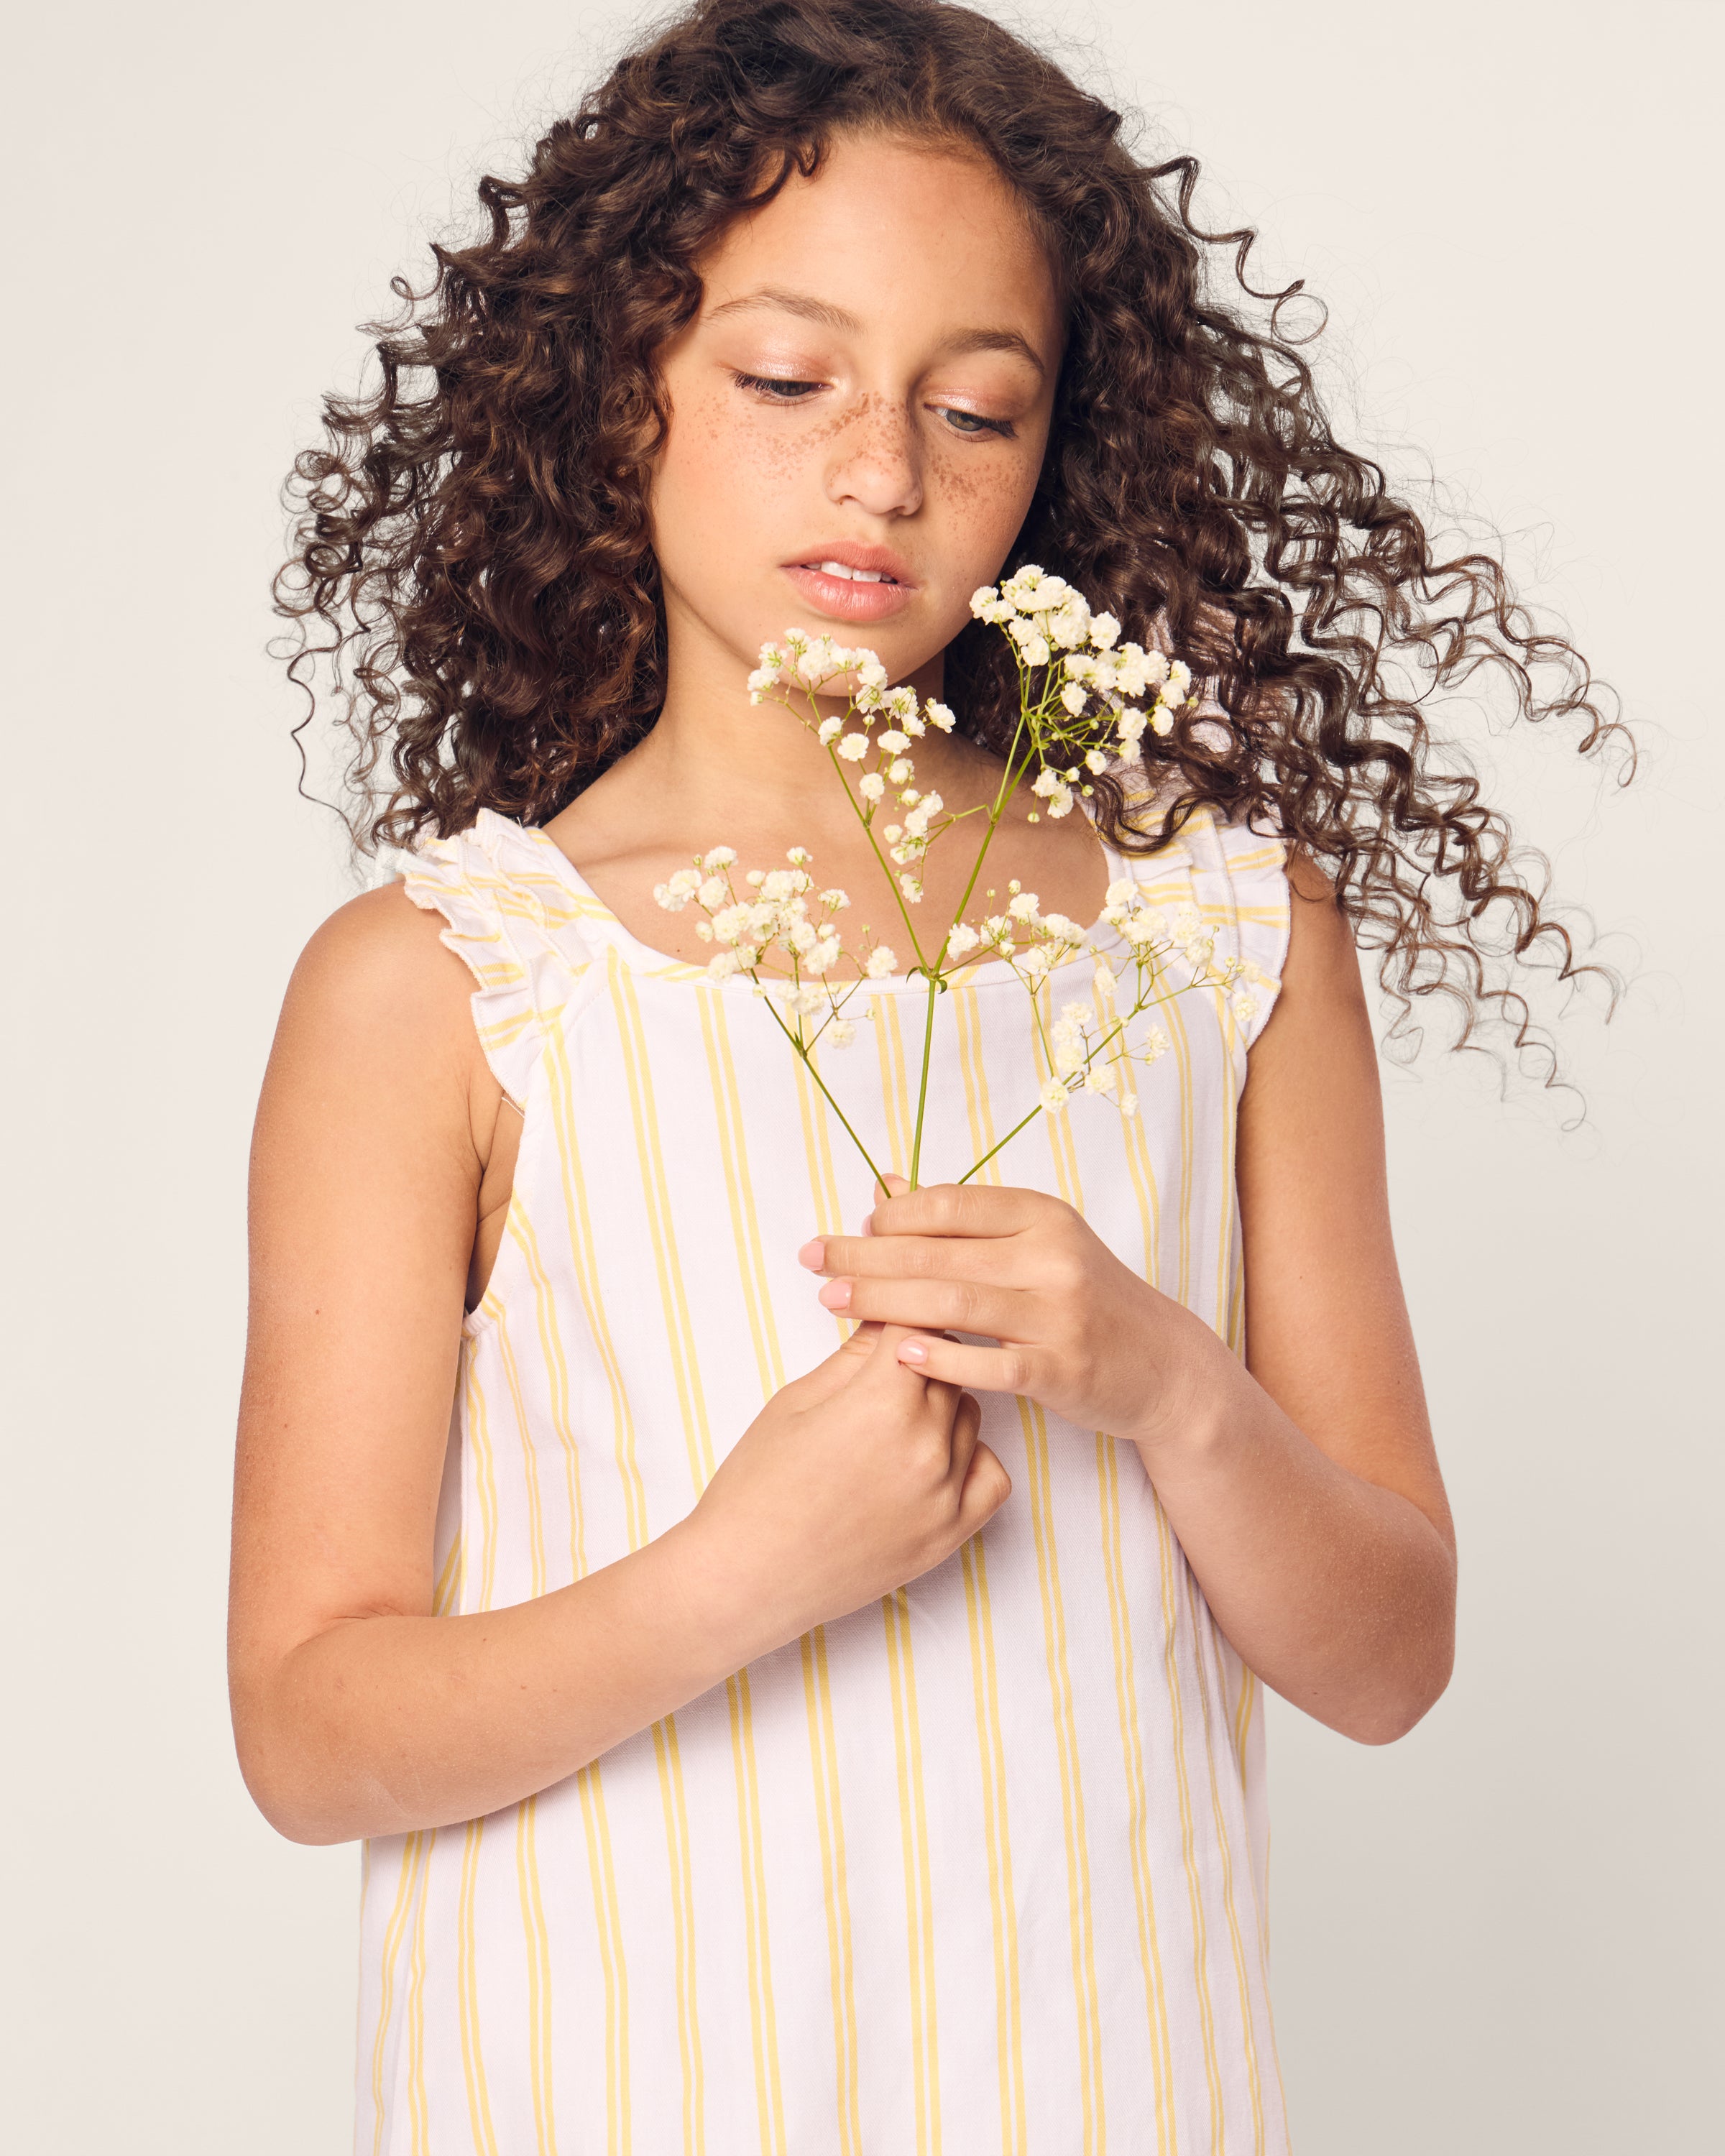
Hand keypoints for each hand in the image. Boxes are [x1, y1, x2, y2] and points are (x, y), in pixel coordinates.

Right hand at [683, 1319, 1010, 1654]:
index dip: (897, 1319)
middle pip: (948, 1367)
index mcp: (883, 1402)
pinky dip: (971, 1457)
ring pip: (969, 1414)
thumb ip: (853, 1357)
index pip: (920, 1328)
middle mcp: (926, 1444)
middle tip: (879, 1374)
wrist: (746, 1577)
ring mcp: (944, 1493)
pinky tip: (935, 1458)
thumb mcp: (795, 1402)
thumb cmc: (757, 1488)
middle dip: (917, 1359)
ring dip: (941, 1405)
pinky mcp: (950, 1535)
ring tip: (892, 1422)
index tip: (884, 1323)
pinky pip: (992, 1475)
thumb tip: (888, 1320)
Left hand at [797, 1178, 1218, 1445]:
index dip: (889, 1216)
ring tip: (832, 1301)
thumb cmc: (1084, 1299)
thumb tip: (887, 1188)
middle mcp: (1052, 1255)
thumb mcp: (1035, 1244)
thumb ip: (964, 1222)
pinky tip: (897, 1353)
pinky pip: (991, 1363)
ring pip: (954, 1302)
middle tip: (814, 1262)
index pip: (948, 1204)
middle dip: (865, 1257)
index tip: (849, 1230)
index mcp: (1041, 1215)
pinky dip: (941, 1357)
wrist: (1160, 1362)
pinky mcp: (1064, 1368)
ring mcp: (1061, 1313)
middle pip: (938, 1253)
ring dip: (883, 1302)